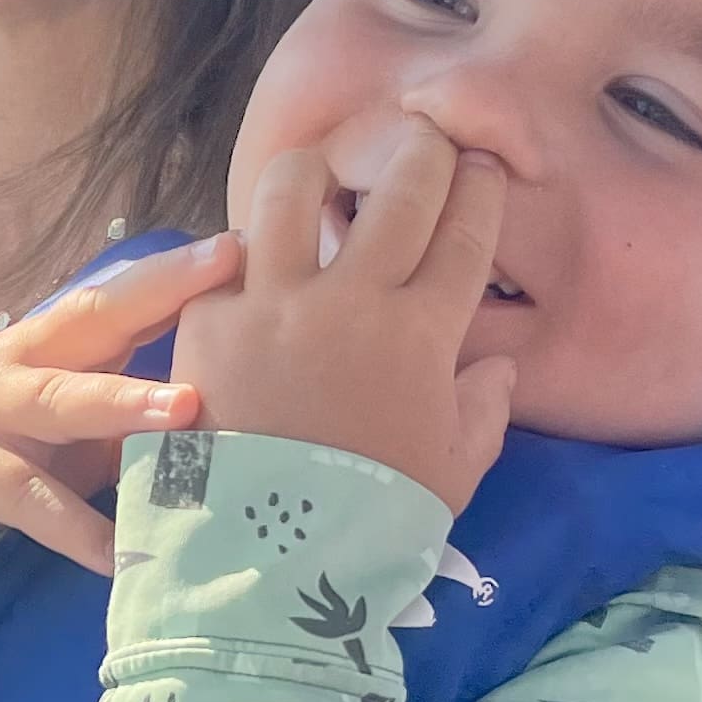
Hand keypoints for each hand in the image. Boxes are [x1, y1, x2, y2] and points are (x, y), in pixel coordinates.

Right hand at [0, 233, 240, 586]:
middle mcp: (23, 362)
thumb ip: (132, 400)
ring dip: (124, 402)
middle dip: (161, 293)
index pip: (120, 292)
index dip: (177, 269)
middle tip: (228, 274)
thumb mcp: (68, 410)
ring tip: (184, 408)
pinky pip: (34, 504)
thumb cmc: (7, 441)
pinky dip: (78, 530)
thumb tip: (233, 400)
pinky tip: (120, 556)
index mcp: (53, 338)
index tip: (240, 244)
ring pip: (61, 402)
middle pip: (93, 318)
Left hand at [174, 120, 512, 513]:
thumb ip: (482, 413)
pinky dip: (246, 248)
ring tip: (327, 170)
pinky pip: (227, 258)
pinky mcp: (207, 321)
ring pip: (295, 190)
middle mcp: (352, 300)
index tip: (485, 166)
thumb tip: (494, 364)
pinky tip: (258, 254)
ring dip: (319, 168)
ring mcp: (274, 302)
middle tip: (425, 138)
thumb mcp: (450, 477)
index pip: (466, 234)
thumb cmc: (368, 525)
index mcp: (423, 336)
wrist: (263, 563)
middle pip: (400, 189)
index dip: (481, 189)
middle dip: (423, 149)